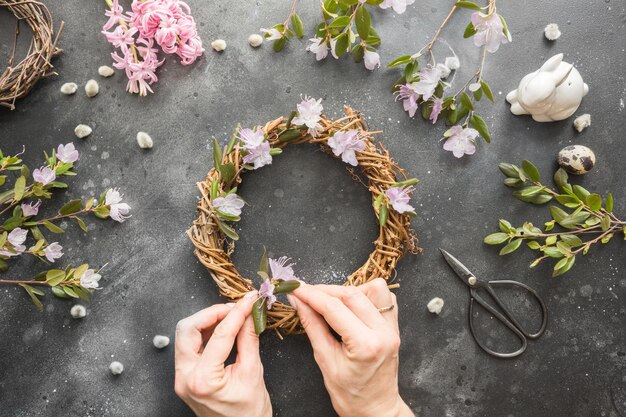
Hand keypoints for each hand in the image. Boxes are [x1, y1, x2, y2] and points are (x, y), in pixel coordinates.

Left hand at [174, 293, 271, 416]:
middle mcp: (185, 378)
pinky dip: (204, 333)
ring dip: (206, 321)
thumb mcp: (254, 372)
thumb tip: (250, 313)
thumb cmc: (250, 413)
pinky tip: (222, 328)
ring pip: (185, 335)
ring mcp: (182, 378)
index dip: (236, 313)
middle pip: (187, 329)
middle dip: (211, 313)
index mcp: (202, 380)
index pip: (219, 335)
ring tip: (231, 316)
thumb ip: (249, 339)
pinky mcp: (185, 377)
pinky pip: (189, 346)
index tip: (249, 300)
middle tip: (235, 307)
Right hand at [289, 279, 413, 416]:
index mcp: (366, 345)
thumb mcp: (325, 362)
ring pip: (372, 289)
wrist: (376, 410)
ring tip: (330, 301)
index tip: (296, 289)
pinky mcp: (394, 326)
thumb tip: (299, 302)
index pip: (334, 308)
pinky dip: (365, 294)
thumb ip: (312, 327)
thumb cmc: (350, 395)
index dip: (312, 295)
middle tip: (305, 293)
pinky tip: (350, 306)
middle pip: (352, 294)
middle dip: (325, 290)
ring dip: (348, 290)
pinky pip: (384, 298)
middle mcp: (383, 332)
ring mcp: (392, 328)